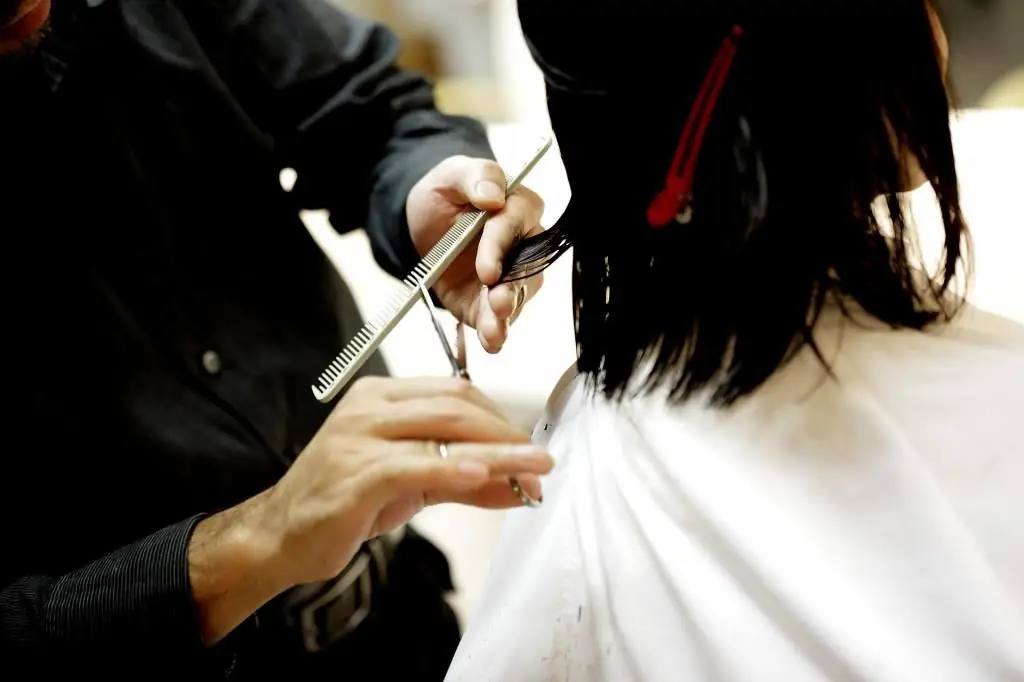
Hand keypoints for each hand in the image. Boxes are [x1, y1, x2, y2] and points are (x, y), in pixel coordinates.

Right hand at [257, 376, 552, 587]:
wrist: (281, 535)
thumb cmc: (343, 501)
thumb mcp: (411, 485)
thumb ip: (465, 479)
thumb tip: (520, 483)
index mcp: (380, 397)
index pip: (455, 392)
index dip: (499, 418)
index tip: (529, 446)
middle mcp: (368, 408)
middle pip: (454, 405)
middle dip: (505, 434)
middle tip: (540, 461)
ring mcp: (358, 438)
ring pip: (441, 432)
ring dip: (496, 452)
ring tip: (532, 469)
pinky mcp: (354, 474)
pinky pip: (412, 465)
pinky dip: (451, 468)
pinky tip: (482, 475)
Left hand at [406, 155, 545, 351]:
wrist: (424, 224)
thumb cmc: (446, 193)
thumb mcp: (452, 174)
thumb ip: (476, 176)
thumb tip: (492, 195)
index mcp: (520, 207)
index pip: (516, 226)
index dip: (501, 248)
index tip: (486, 269)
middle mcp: (523, 245)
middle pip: (526, 269)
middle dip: (511, 289)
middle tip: (498, 303)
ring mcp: (509, 277)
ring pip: (518, 298)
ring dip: (506, 317)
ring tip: (495, 332)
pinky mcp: (490, 302)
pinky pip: (498, 319)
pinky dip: (496, 334)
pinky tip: (491, 344)